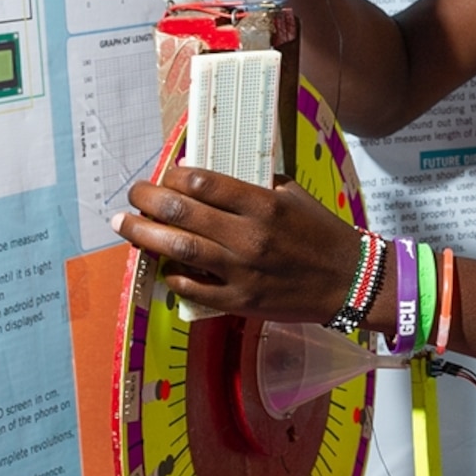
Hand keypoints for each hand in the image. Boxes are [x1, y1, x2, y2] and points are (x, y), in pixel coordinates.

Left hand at [113, 167, 370, 323]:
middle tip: (134, 195)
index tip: (166, 175)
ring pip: (179, 248)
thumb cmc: (322, 234)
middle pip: (181, 212)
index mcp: (263, 205)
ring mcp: (242, 271)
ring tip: (126, 224)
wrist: (349, 281)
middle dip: (147, 199)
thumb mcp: (293, 195)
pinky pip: (193, 287)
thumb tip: (203, 175)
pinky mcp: (240, 300)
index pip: (202, 182)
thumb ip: (252, 184)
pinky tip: (162, 264)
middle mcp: (249, 236)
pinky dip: (172, 274)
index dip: (174, 175)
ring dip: (145, 234)